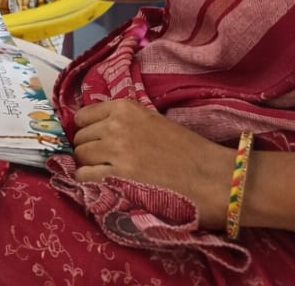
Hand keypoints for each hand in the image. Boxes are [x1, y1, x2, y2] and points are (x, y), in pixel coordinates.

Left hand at [71, 99, 235, 229]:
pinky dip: (88, 182)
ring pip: (80, 156)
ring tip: (107, 176)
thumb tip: (98, 130)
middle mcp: (115, 125)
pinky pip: (83, 176)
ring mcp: (114, 150)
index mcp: (125, 108)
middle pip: (80, 138)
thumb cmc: (190, 151)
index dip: (88, 131)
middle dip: (89, 150)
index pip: (83, 116)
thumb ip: (125, 122)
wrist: (214, 177)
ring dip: (89, 167)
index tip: (96, 142)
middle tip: (105, 163)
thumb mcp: (153, 122)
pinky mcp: (117, 176)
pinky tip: (105, 186)